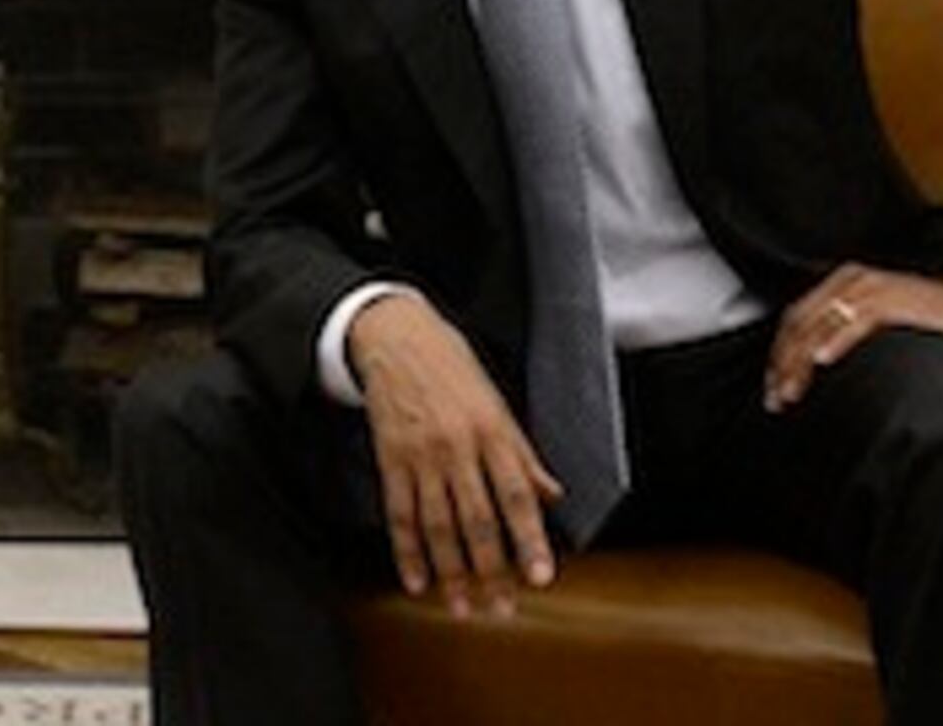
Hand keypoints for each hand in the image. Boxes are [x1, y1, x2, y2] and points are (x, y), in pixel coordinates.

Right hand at [346, 292, 563, 616]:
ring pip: (438, 526)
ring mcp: (420, 455)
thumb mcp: (498, 403)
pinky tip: (418, 581)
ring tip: (464, 606)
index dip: (530, 539)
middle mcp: (456, 446)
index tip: (541, 575)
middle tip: (501, 607)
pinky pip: (399, 514)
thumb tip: (553, 495)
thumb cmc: (452, 367)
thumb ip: (523, 453)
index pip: (516, 494)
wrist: (396, 336)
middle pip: (477, 520)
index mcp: (491, 430)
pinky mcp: (389, 460)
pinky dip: (407, 552)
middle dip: (491, 570)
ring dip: (451, 572)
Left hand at [761, 264, 942, 411]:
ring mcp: (872, 288)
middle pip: (801, 323)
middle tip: (776, 398)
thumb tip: (821, 369)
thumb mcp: (883, 325)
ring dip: (800, 361)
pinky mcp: (894, 299)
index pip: (797, 319)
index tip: (773, 385)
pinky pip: (856, 320)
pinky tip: (824, 361)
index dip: (780, 355)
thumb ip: (851, 337)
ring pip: (821, 324)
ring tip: (791, 391)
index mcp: (846, 283)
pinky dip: (836, 340)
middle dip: (783, 364)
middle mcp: (853, 281)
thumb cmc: (936, 319)